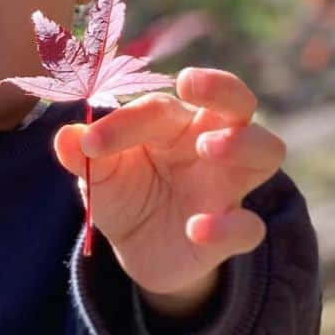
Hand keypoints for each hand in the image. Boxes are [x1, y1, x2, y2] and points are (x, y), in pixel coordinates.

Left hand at [52, 67, 285, 300]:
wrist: (137, 250)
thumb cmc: (124, 192)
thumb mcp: (98, 177)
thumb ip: (85, 156)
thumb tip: (66, 136)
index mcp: (175, 122)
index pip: (159, 107)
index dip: (125, 121)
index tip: (90, 144)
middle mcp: (210, 142)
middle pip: (238, 100)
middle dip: (221, 86)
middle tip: (190, 84)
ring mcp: (228, 185)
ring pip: (267, 149)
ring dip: (242, 142)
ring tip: (208, 148)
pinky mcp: (233, 230)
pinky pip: (249, 226)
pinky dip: (229, 226)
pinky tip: (197, 229)